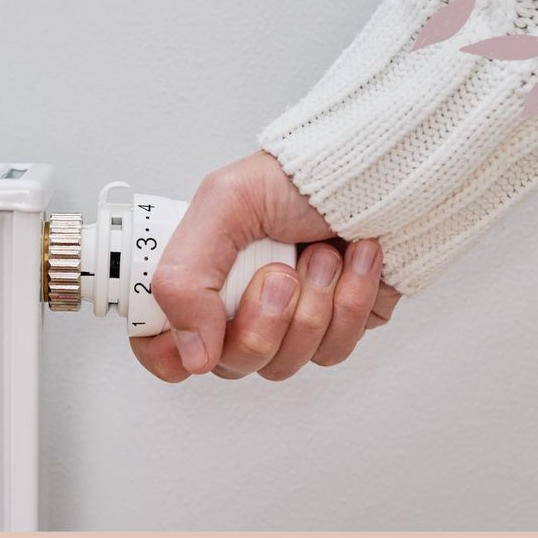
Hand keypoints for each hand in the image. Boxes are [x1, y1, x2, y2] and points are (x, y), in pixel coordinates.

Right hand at [131, 151, 401, 381]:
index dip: (170, 353)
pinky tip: (354, 262)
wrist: (377, 173)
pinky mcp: (336, 331)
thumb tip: (192, 355)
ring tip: (322, 256)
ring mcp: (288, 325)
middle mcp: (238, 307)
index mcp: (199, 277)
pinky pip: (333, 352)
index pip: (160, 342)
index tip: (197, 340)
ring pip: (282, 364)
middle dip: (262, 318)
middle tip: (281, 272)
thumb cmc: (298, 178)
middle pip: (229, 363)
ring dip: (311, 305)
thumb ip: (185, 278)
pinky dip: (349, 303)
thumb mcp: (224, 204)